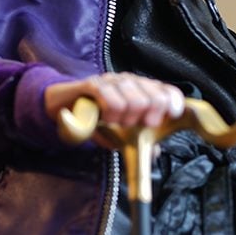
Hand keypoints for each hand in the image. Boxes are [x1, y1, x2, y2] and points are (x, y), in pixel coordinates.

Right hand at [44, 73, 183, 130]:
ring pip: (133, 101)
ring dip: (122, 119)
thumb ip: (137, 143)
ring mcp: (111, 81)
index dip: (173, 106)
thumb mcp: (120, 135)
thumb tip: (156, 153)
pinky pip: (107, 96)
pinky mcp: (92, 84)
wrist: (62, 108)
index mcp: (141, 90)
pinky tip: (102, 117)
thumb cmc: (95, 120)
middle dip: (145, 119)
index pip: (168, 92)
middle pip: (154, 99)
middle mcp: (130, 82)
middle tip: (130, 126)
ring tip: (112, 121)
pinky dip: (108, 112)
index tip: (170, 118)